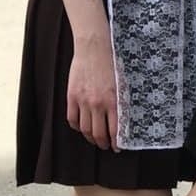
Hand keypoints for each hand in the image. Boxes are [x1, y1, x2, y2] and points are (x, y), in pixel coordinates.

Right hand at [66, 33, 119, 150]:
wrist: (94, 48)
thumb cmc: (111, 63)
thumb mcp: (122, 83)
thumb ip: (122, 102)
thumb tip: (124, 119)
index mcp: (113, 101)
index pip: (115, 130)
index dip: (115, 143)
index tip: (117, 148)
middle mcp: (97, 104)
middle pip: (98, 133)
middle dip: (102, 143)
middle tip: (105, 146)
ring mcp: (83, 101)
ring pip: (84, 129)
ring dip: (90, 138)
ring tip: (94, 140)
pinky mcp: (72, 96)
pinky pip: (72, 118)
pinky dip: (76, 126)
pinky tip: (81, 127)